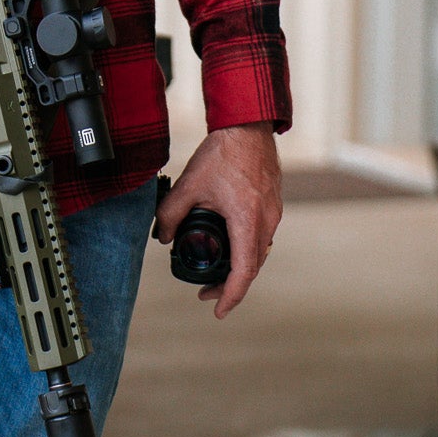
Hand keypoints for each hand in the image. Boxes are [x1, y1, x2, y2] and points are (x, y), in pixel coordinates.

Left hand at [153, 122, 280, 318]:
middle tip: (207, 293)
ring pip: (259, 253)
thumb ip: (171, 213)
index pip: (243, 271)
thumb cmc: (222, 153)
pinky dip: (247, 250)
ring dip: (240, 268)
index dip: (231, 295)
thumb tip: (164, 238)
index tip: (218, 309)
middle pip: (252, 268)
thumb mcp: (188, 185)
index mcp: (246, 220)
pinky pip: (263, 237)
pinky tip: (231, 246)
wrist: (247, 126)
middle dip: (231, 286)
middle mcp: (265, 221)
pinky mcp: (273, 205)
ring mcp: (273, 213)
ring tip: (218, 274)